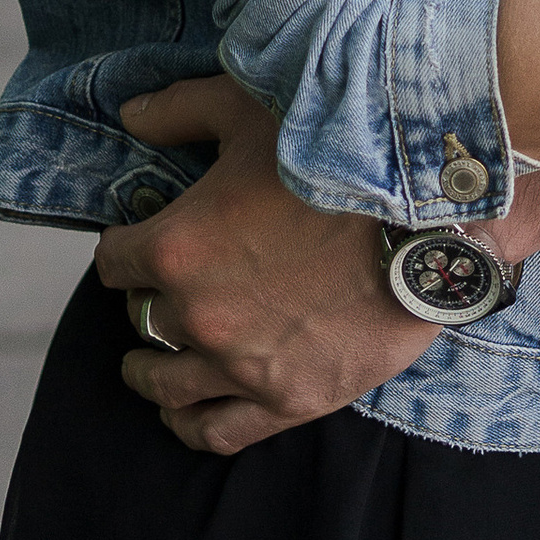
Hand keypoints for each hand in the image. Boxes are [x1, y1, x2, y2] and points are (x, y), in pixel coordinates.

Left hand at [91, 74, 435, 456]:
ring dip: (150, 370)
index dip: (124, 247)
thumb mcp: (246, 106)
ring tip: (148, 363)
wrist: (423, 214)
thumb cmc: (335, 154)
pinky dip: (189, 424)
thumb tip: (131, 116)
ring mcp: (240, 365)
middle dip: (148, 298)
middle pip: (142, 317)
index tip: (136, 243)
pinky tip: (181, 413)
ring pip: (165, 383)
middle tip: (165, 287)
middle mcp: (197, 313)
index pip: (116, 260)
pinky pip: (216, 432)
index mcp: (177, 246)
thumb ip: (178, 111)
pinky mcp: (287, 400)